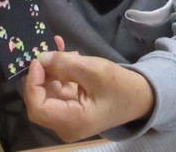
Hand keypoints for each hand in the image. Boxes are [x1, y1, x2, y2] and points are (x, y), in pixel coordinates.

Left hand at [23, 51, 154, 142]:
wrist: (142, 97)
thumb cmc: (122, 86)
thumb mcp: (95, 70)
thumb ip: (66, 64)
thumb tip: (41, 58)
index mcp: (72, 122)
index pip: (37, 107)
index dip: (33, 83)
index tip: (39, 61)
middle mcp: (66, 125)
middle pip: (41, 100)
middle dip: (43, 74)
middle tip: (50, 51)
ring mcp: (69, 118)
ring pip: (49, 92)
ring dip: (52, 70)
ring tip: (64, 50)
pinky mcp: (73, 109)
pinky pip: (59, 90)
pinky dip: (60, 73)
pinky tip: (68, 56)